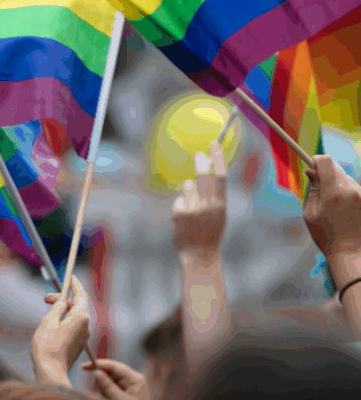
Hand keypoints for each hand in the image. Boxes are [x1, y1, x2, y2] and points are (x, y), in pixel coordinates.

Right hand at [31, 276, 89, 386]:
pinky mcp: (77, 344)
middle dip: (63, 299)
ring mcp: (82, 336)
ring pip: (74, 315)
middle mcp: (85, 326)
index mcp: (81, 317)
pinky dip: (64, 319)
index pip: (80, 294)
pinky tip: (52, 322)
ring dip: (62, 309)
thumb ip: (57, 307)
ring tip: (46, 310)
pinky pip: (73, 325)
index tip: (69, 276)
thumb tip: (63, 301)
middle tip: (46, 298)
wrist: (51, 374)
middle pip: (76, 305)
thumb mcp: (49, 321)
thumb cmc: (48, 347)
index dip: (74, 284)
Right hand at [82, 359, 156, 399]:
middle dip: (102, 382)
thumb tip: (96, 372)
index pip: (114, 365)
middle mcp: (133, 379)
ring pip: (110, 381)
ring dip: (104, 391)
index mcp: (135, 378)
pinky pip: (112, 389)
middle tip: (100, 395)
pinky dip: (107, 395)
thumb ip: (107, 386)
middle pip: (111, 373)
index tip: (84, 366)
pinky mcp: (127, 393)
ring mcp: (130, 386)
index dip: (99, 364)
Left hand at [172, 141, 226, 261]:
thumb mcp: (218, 214)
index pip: (221, 176)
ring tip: (192, 207)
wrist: (200, 257)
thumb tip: (207, 169)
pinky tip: (184, 221)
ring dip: (188, 191)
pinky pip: (178, 201)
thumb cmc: (210, 233)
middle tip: (198, 155)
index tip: (213, 143)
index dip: (218, 158)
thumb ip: (213, 195)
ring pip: (187, 185)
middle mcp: (209, 205)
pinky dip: (180, 207)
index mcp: (221, 205)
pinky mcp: (180, 213)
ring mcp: (194, 209)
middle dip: (201, 162)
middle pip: (204, 175)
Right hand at [304, 156, 360, 288]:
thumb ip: (313, 189)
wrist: (351, 253)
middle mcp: (351, 189)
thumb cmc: (326, 235)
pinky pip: (353, 187)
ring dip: (336, 182)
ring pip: (345, 177)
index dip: (316, 160)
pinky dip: (346, 191)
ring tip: (333, 204)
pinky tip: (343, 208)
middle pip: (336, 167)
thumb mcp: (311, 212)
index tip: (310, 166)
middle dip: (325, 173)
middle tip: (319, 187)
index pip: (326, 161)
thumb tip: (312, 171)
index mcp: (334, 192)